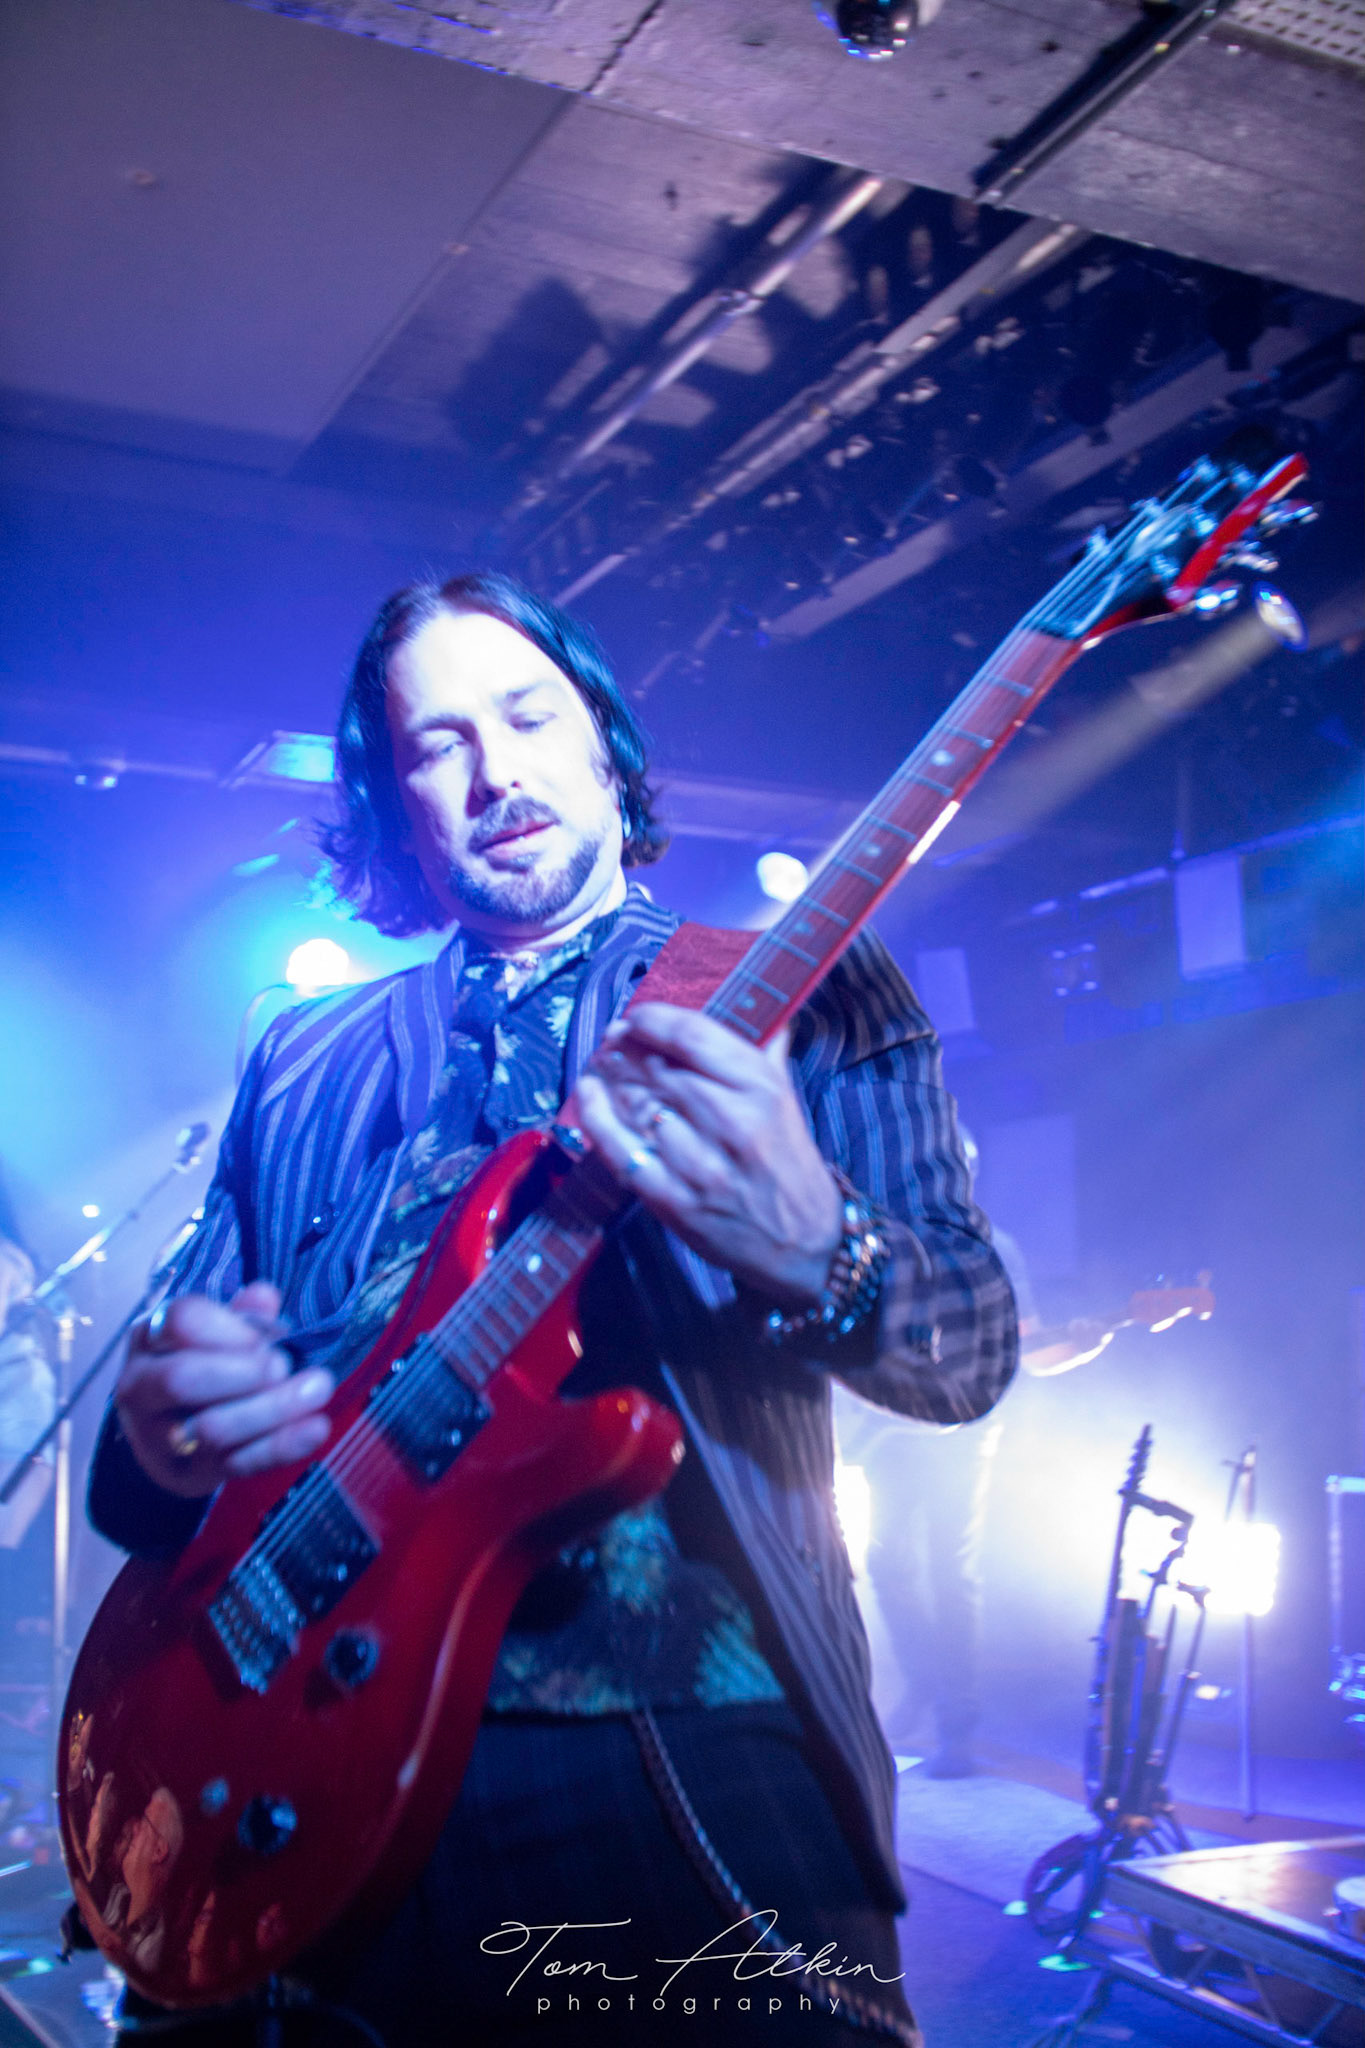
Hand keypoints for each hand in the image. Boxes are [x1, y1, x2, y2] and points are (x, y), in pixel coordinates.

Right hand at [116, 1281, 331, 1497]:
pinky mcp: (189, 1474)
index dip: (229, 1326)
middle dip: (244, 1372)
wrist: (165, 1436)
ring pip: (211, 1428)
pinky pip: (236, 1463)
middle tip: (283, 1366)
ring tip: (316, 1389)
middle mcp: (142, 1387)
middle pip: (183, 1379)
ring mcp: (159, 1437)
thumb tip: (264, 1297)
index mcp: (150, 1338)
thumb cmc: (199, 1367)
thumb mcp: (214, 1333)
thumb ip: (241, 1315)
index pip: (181, 1320)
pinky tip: (315, 1428)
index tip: (264, 1337)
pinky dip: (281, 1446)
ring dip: (272, 1409)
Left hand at [574, 1002, 843, 1306]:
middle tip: (612, 1042)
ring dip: (610, 1079)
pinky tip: (589, 1094)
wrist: (802, 1244)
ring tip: (600, 1064)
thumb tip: (748, 1002)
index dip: (653, 1020)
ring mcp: (700, 1165)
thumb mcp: (785, 1099)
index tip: (635, 1017)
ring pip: (636, 1106)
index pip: (692, 1036)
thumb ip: (762, 1049)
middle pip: (659, 1070)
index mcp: (761, 1089)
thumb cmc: (789, 1163)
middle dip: (627, 1050)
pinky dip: (597, 1118)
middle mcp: (731, 1123)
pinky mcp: (674, 1201)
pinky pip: (622, 1151)